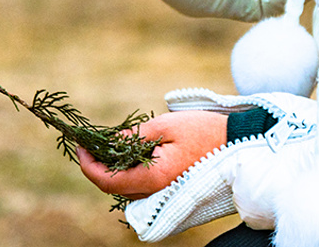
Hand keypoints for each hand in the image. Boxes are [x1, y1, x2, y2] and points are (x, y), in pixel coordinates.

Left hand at [77, 111, 227, 199]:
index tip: (79, 145)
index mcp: (154, 178)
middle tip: (89, 142)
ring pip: (127, 188)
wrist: (239, 144)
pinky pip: (142, 185)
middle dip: (97, 165)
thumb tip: (109, 142)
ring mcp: (165, 192)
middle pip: (115, 186)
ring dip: (112, 169)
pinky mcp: (172, 188)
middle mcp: (157, 191)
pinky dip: (128, 170)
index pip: (107, 181)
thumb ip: (134, 137)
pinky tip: (127, 152)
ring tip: (105, 144)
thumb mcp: (164, 126)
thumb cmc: (205, 132)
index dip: (88, 165)